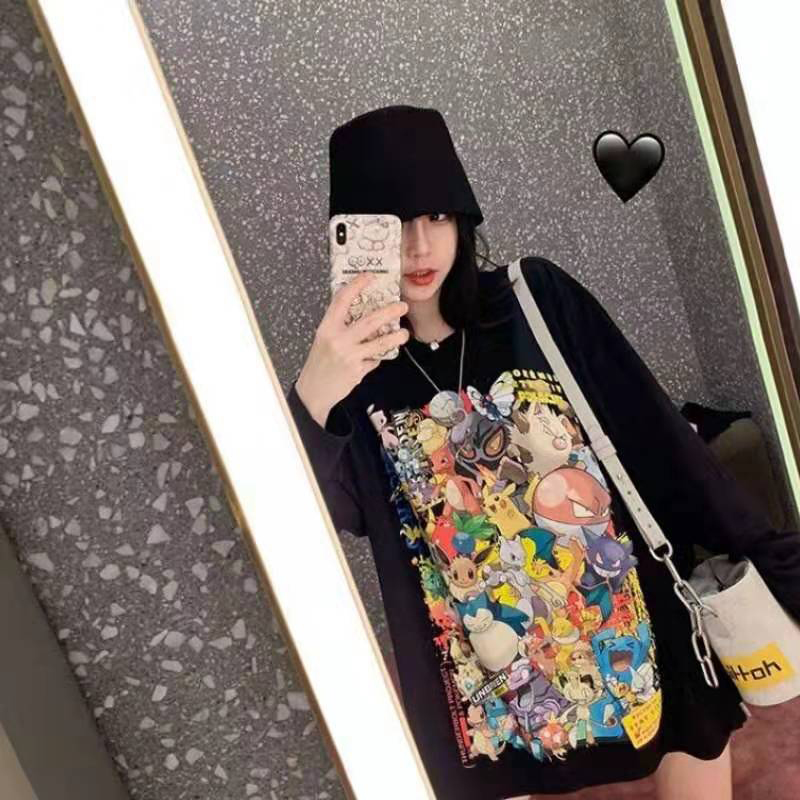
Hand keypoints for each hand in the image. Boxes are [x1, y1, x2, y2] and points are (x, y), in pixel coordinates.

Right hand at [295, 272, 409, 426]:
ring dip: (396, 337)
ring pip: (379, 343)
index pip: (342, 300)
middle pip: (369, 321)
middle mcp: (338, 340)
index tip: (369, 276)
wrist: (313, 392)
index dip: (357, 285)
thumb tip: (360, 311)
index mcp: (327, 328)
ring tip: (404, 333)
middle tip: (401, 306)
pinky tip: (375, 357)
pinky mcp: (358, 371)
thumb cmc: (319, 363)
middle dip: (389, 311)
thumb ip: (339, 325)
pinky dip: (377, 357)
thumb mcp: (323, 338)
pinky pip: (375, 360)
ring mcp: (350, 356)